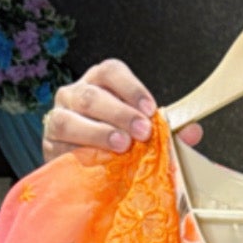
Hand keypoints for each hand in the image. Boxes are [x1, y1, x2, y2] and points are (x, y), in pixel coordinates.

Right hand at [41, 60, 202, 162]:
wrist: (84, 170)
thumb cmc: (117, 143)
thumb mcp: (143, 132)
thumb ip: (167, 131)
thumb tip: (194, 132)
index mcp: (100, 82)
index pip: (111, 72)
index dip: (131, 88)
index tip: (150, 109)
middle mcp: (74, 94)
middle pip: (92, 96)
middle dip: (120, 113)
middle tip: (142, 132)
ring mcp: (57, 118)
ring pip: (70, 119)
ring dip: (98, 132)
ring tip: (121, 145)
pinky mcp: (48, 145)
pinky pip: (59, 147)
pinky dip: (80, 153)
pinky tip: (98, 161)